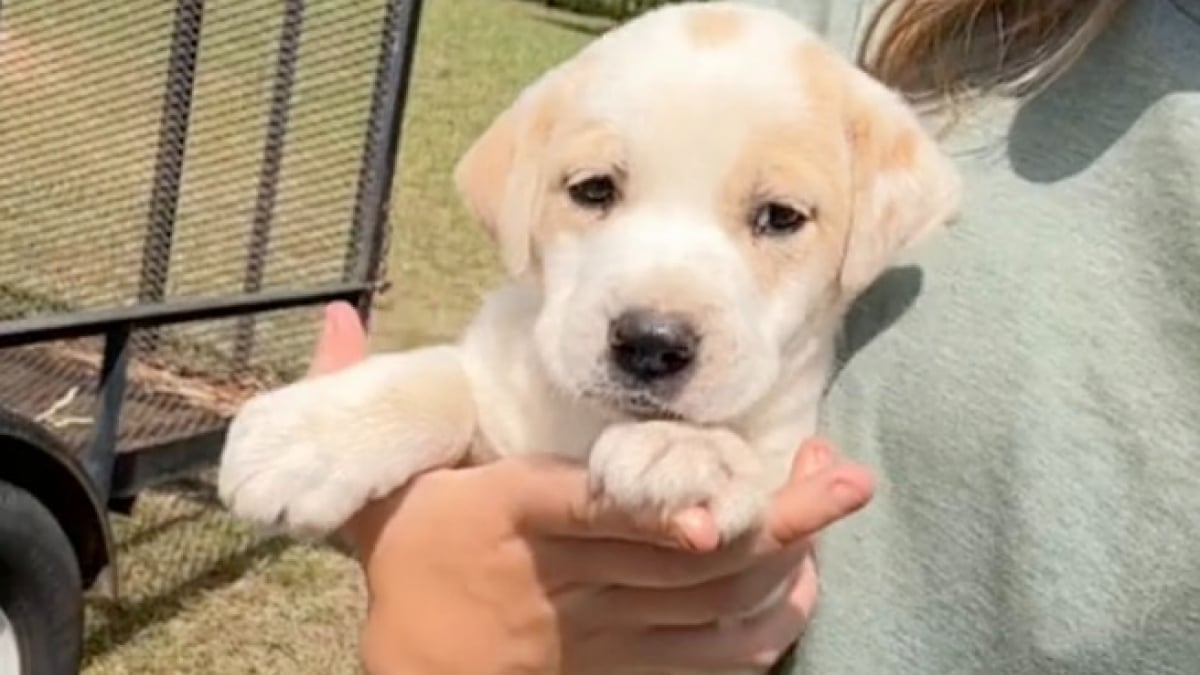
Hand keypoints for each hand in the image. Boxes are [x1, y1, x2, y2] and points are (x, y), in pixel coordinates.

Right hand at [308, 302, 874, 672]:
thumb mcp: (377, 488)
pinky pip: (709, 660)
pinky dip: (760, 628)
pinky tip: (796, 587)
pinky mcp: (624, 670)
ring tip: (831, 509)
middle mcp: (568, 577)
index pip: (593, 508)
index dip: (658, 508)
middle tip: (840, 475)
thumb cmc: (408, 567)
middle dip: (772, 520)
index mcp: (512, 516)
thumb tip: (332, 314)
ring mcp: (603, 632)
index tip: (717, 503)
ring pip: (709, 606)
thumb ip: (364, 399)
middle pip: (680, 555)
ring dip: (780, 565)